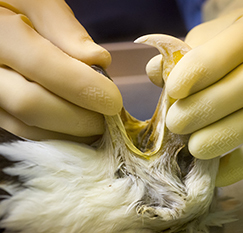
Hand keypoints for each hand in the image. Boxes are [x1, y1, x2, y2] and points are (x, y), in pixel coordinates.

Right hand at [0, 0, 121, 142]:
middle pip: (30, 104)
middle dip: (78, 117)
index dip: (82, 86)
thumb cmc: (9, 2)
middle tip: (107, 117)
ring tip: (95, 122)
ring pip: (23, 124)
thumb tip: (96, 60)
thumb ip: (61, 27)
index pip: (42, 66)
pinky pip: (19, 128)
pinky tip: (73, 125)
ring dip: (68, 130)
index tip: (112, 100)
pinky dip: (52, 131)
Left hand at [147, 5, 242, 185]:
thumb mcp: (207, 37)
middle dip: (207, 109)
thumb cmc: (232, 44)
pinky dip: (241, 164)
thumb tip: (155, 72)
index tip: (173, 91)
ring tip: (193, 146)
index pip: (234, 46)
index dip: (201, 69)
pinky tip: (215, 169)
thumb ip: (181, 54)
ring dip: (223, 136)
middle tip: (176, 124)